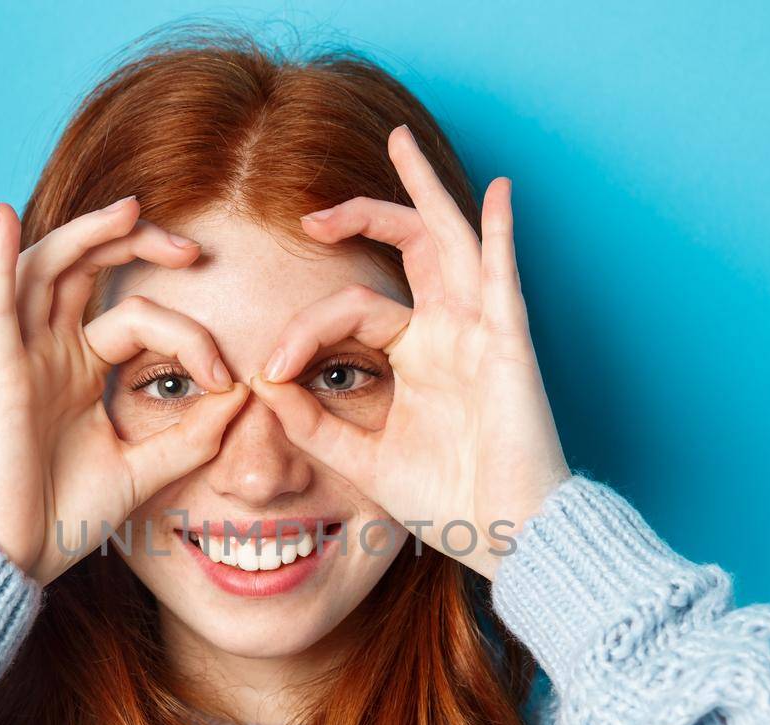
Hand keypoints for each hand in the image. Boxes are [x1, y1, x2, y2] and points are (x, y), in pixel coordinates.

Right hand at [0, 198, 248, 585]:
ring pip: (46, 270)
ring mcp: (20, 359)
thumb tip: (245, 396)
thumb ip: (193, 436)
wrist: (14, 561)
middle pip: (85, 270)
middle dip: (135, 245)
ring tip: (128, 208)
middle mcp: (48, 354)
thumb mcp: (147, 472)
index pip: (136, 319)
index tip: (227, 377)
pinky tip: (3, 216)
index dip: (188, 336)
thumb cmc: (66, 519)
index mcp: (80, 372)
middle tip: (190, 248)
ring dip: (85, 234)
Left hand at [247, 125, 570, 580]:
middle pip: (408, 248)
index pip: (353, 309)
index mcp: (419, 356)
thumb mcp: (362, 460)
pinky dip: (501, 233)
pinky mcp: (508, 347)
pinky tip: (498, 191)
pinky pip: (504, 279)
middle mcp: (449, 333)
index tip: (270, 370)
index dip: (304, 329)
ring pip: (450, 242)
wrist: (506, 537)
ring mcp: (481, 332)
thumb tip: (262, 383)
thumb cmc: (447, 503)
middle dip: (363, 216)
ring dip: (424, 192)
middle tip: (311, 213)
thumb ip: (312, 424)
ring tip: (400, 142)